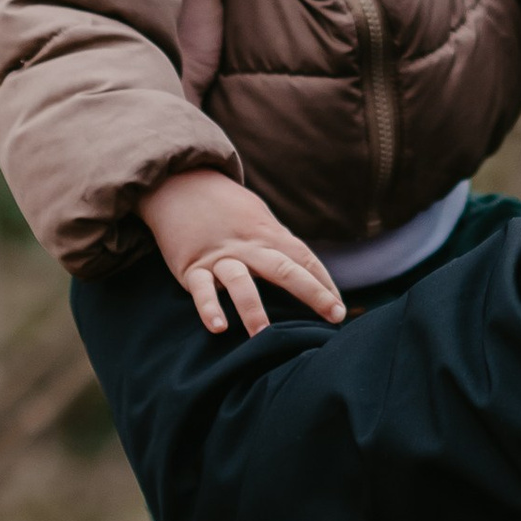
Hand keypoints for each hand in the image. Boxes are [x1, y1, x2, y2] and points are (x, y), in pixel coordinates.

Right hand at [137, 166, 344, 335]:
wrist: (179, 184)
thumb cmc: (226, 207)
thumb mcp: (258, 217)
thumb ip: (280, 243)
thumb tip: (308, 272)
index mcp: (267, 234)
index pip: (304, 259)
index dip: (325, 284)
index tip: (341, 310)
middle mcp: (248, 246)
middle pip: (284, 269)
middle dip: (312, 293)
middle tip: (333, 316)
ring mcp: (220, 257)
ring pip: (241, 282)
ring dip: (253, 310)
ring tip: (266, 336)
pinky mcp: (192, 266)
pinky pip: (202, 289)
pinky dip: (209, 308)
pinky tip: (219, 327)